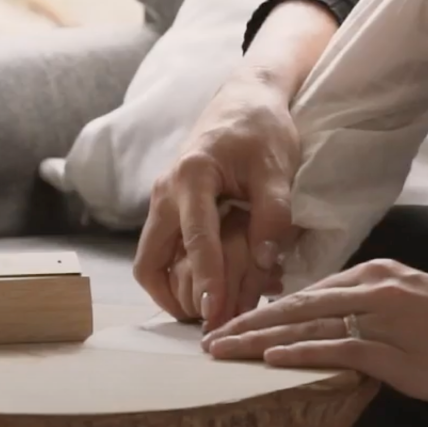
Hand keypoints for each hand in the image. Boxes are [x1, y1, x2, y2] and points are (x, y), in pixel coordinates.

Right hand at [135, 72, 302, 326]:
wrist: (245, 101)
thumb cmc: (262, 129)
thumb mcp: (277, 167)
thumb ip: (273, 215)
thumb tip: (265, 263)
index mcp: (191, 175)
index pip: (195, 237)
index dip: (206, 277)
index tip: (215, 310)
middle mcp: (166, 192)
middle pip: (150, 259)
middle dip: (174, 297)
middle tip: (208, 326)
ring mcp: (163, 202)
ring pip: (151, 260)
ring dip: (175, 290)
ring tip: (210, 314)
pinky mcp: (170, 210)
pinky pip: (162, 252)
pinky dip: (179, 275)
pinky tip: (210, 290)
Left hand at [202, 259, 427, 405]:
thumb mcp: (419, 302)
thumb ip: (379, 309)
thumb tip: (344, 329)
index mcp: (379, 272)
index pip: (311, 289)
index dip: (268, 307)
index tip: (235, 319)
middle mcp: (374, 287)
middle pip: (296, 303)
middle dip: (247, 320)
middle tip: (207, 338)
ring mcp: (382, 318)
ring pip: (306, 325)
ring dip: (257, 340)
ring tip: (220, 352)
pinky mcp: (393, 351)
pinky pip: (334, 349)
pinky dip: (297, 353)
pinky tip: (266, 360)